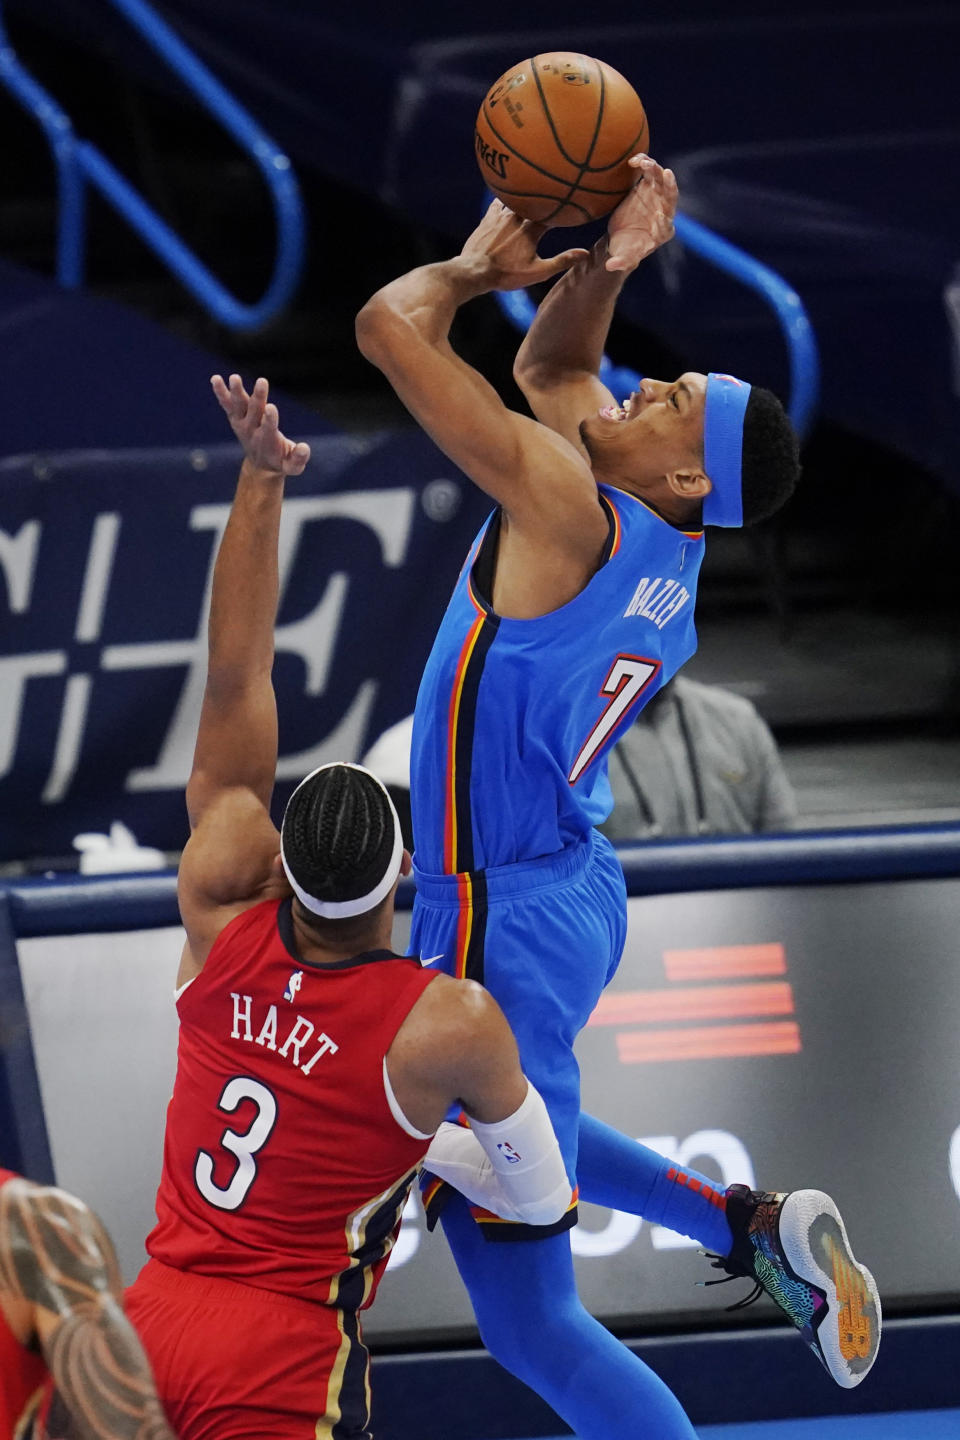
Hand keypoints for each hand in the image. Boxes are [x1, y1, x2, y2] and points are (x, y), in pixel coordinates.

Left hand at [211, 374, 310, 475]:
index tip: (271, 408)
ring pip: (239, 406)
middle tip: (262, 382)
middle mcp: (252, 431)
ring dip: (237, 391)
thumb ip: (299, 459)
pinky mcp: (235, 418)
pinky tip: (215, 379)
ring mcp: (242, 423)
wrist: (260, 466)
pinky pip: (227, 404)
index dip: (270, 419)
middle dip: (259, 397)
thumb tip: (305, 447)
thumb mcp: (292, 466)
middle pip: (255, 411)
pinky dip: (221, 392)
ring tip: (234, 378)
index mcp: (267, 441)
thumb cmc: (280, 462)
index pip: (268, 428)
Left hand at [460, 199, 588, 291]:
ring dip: (525, 197)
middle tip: (555, 194)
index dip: (563, 209)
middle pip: (535, 203)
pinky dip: (505, 198)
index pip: (553, 213)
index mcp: (532, 229)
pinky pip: (498, 202)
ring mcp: (501, 216)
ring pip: (517, 199)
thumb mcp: (537, 272)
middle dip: (545, 201)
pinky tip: (507, 195)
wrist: (474, 271)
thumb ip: (562, 261)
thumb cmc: (506, 274)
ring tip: (533, 192)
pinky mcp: (487, 218)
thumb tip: (585, 254)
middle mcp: (517, 217)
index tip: (572, 206)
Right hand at [605, 155, 677, 273]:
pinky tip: (634, 160)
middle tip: (667, 175)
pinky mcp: (648, 185)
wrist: (622, 236)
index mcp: (663, 232)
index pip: (667, 226)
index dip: (664, 221)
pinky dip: (644, 164)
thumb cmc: (626, 249)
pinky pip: (649, 171)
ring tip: (644, 164)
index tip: (659, 216)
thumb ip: (621, 261)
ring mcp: (657, 196)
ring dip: (655, 170)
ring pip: (661, 180)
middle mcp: (664, 211)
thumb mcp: (625, 257)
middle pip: (671, 198)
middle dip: (670, 187)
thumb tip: (610, 266)